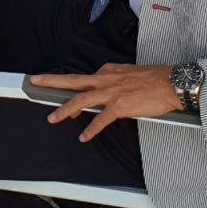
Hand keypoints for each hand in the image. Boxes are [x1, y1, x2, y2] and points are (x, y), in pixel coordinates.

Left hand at [30, 64, 180, 141]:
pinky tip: (84, 136)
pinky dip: (91, 129)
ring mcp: (111, 92)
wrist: (172, 83)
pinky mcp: (120, 106)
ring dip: (64, 109)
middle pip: (73, 80)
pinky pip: (100, 120)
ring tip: (53, 118)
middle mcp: (106, 79)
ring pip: (80, 100)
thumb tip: (108, 89)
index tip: (57, 88)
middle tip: (35, 82)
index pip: (84, 79)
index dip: (70, 87)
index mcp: (109, 70)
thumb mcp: (130, 73)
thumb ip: (116, 80)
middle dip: (51, 81)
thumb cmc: (156, 79)